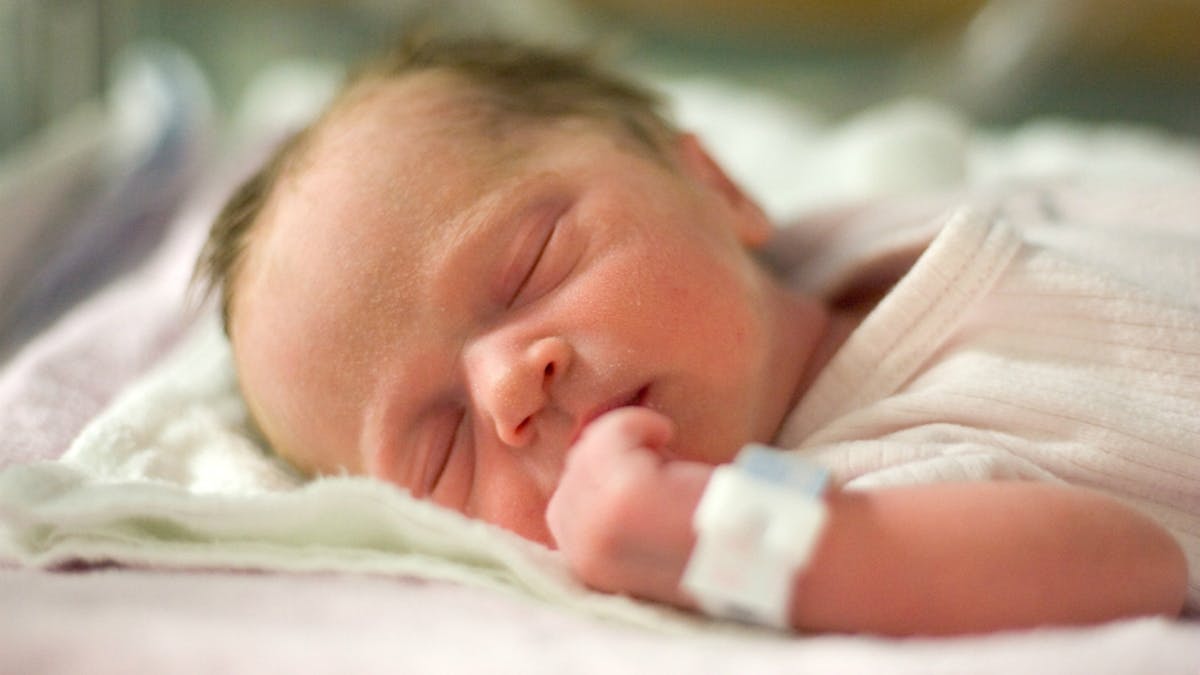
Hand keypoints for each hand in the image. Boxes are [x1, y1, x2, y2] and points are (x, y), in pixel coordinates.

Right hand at [546, 407, 712, 608]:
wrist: (770, 552)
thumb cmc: (717, 532)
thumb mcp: (647, 527)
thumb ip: (610, 505)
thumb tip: (586, 454)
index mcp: (590, 568)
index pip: (562, 504)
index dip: (598, 476)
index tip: (643, 467)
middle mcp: (588, 557)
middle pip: (570, 476)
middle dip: (607, 457)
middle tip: (658, 458)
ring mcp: (602, 531)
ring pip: (585, 452)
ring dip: (623, 437)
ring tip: (665, 448)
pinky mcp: (625, 502)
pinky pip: (608, 436)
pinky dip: (636, 422)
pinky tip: (667, 431)